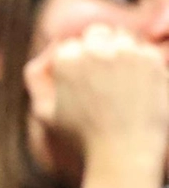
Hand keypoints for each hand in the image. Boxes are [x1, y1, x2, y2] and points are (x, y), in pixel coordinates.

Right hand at [25, 24, 168, 156]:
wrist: (124, 155)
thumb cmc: (82, 139)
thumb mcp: (43, 111)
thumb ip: (35, 75)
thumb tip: (52, 43)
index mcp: (64, 59)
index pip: (70, 43)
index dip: (77, 62)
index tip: (86, 83)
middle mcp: (93, 51)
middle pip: (96, 32)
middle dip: (99, 48)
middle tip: (106, 78)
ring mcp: (125, 54)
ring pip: (123, 37)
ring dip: (123, 53)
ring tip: (124, 83)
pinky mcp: (151, 61)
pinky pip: (147, 50)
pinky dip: (145, 64)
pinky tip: (140, 88)